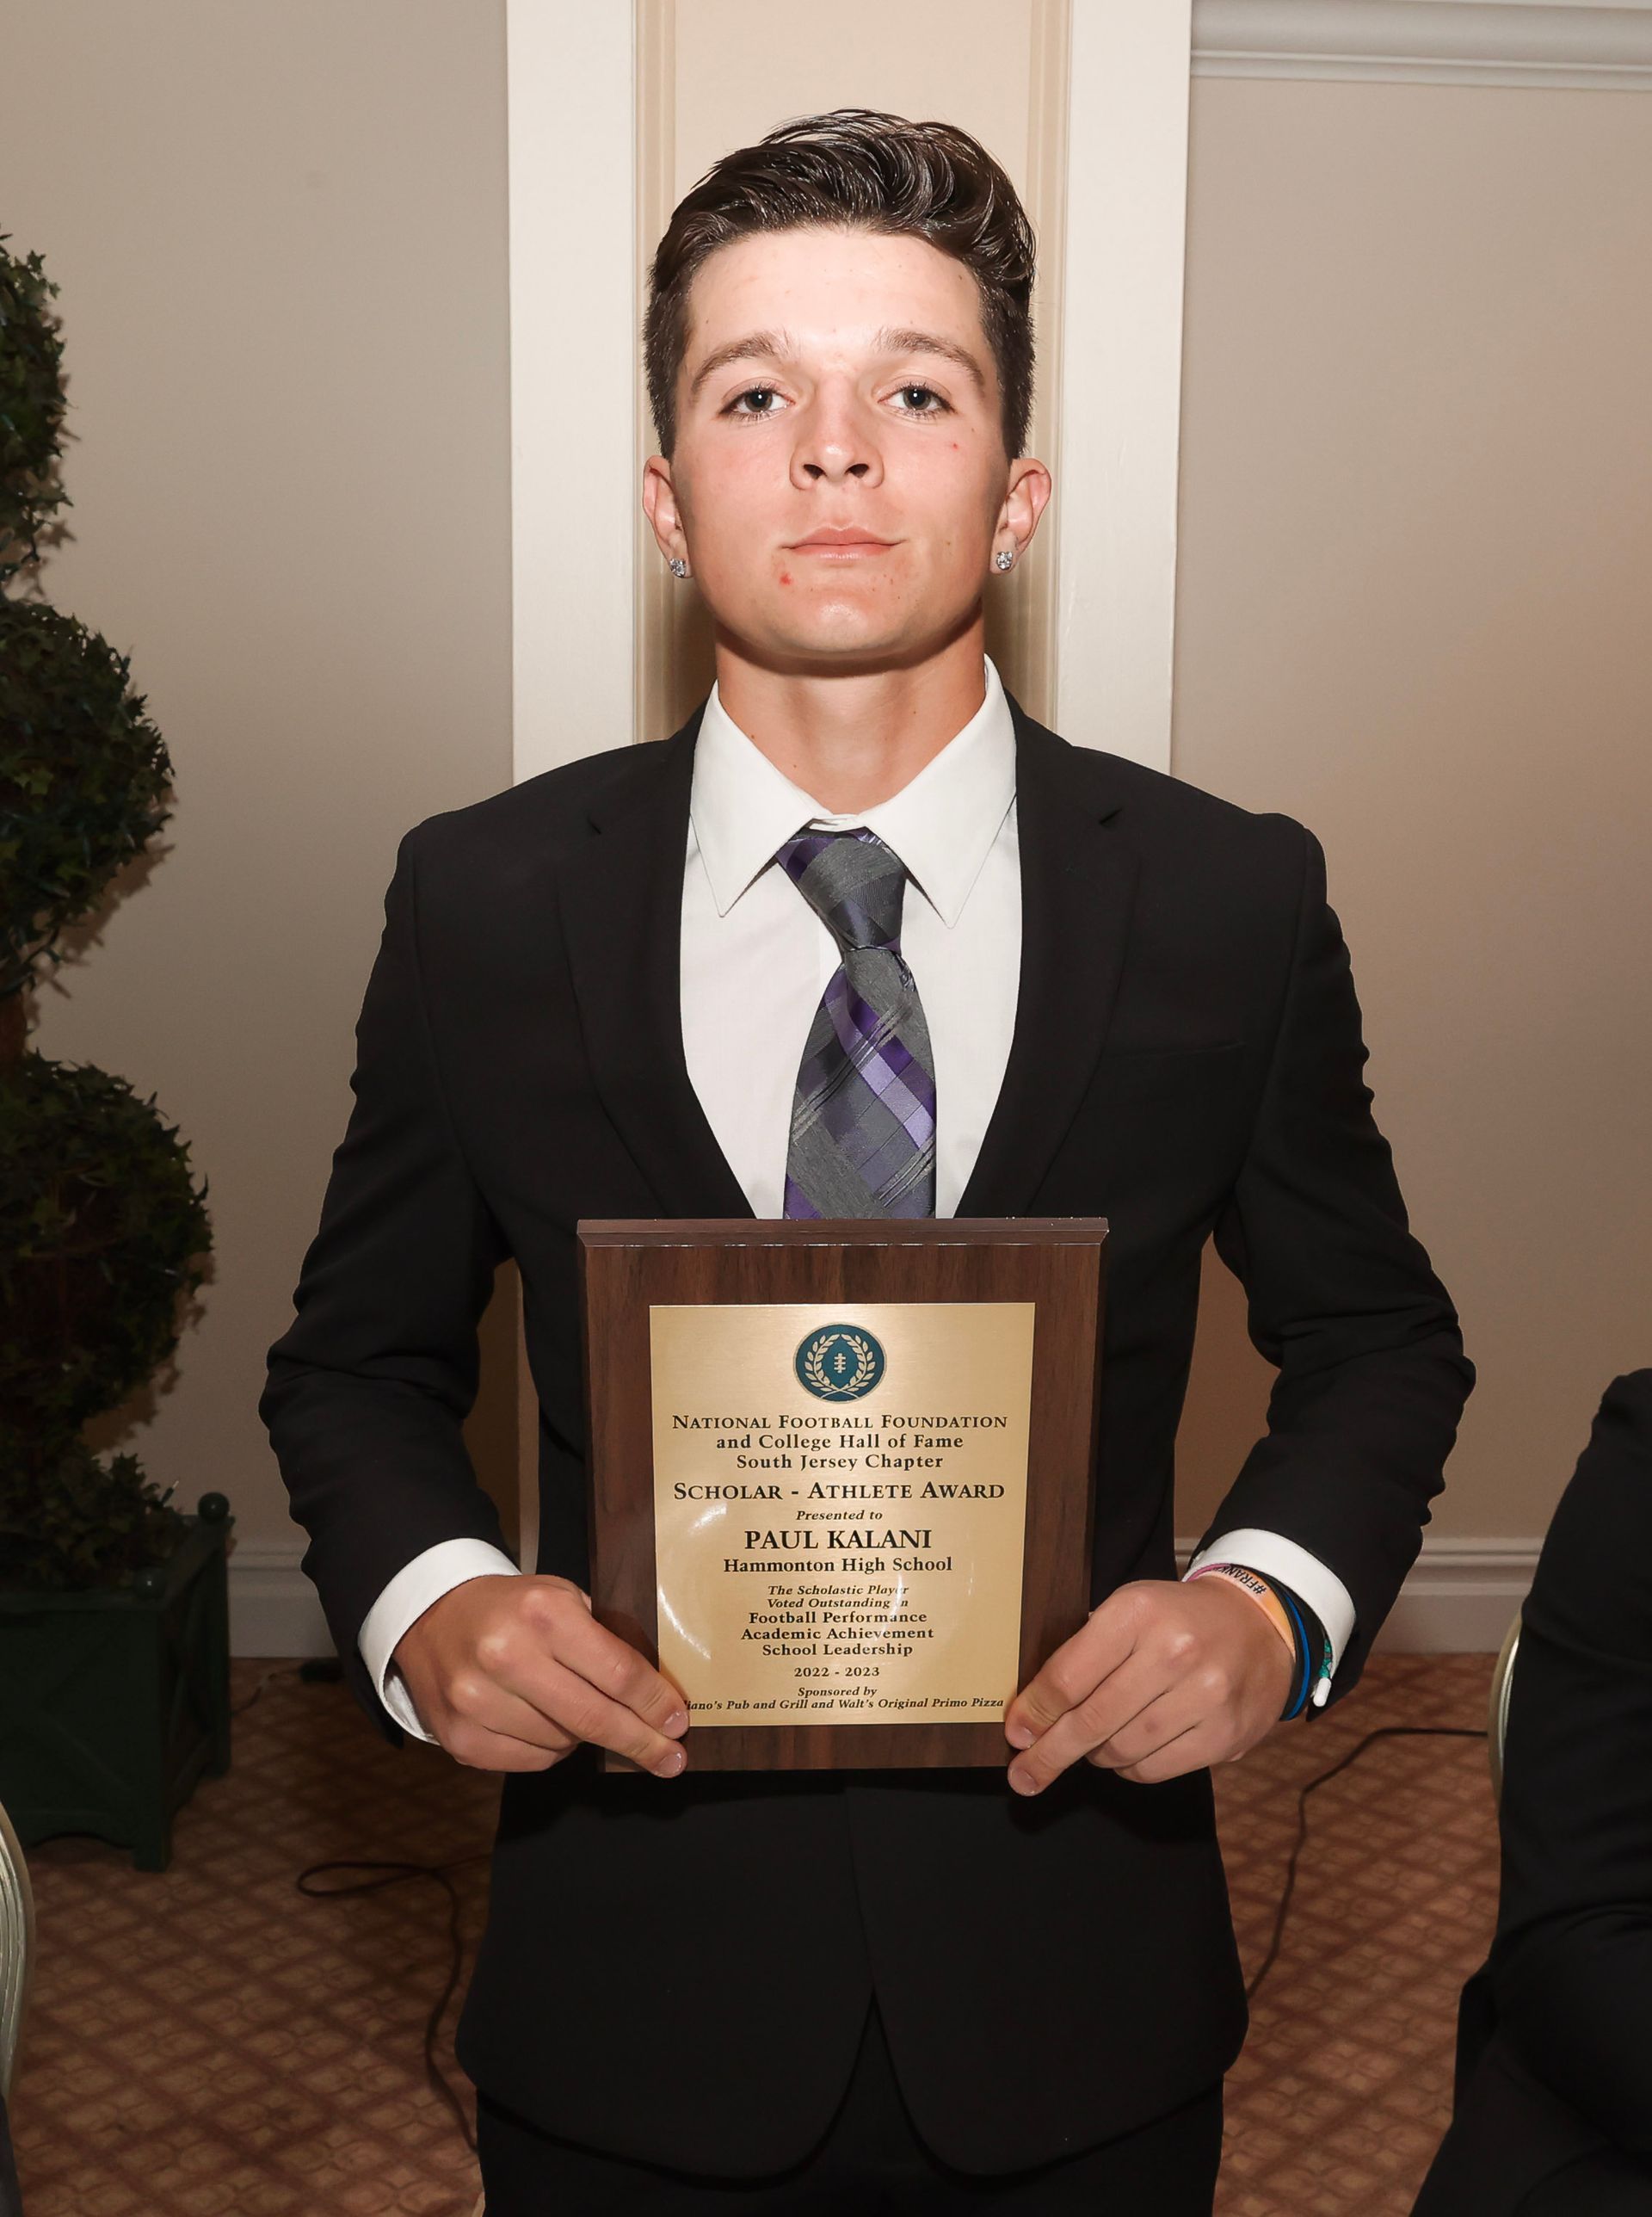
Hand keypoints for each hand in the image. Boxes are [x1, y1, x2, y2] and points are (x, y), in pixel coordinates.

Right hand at [391, 1573, 689, 1777]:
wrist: (433, 1617)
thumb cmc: (512, 1609)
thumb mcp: (562, 1600)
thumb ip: (603, 1642)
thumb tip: (655, 1697)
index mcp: (543, 1614)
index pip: (617, 1672)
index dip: (654, 1702)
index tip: (678, 1722)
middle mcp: (507, 1657)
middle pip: (595, 1718)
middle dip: (642, 1742)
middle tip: (671, 1760)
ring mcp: (478, 1702)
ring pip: (564, 1744)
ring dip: (585, 1737)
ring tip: (578, 1712)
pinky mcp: (461, 1738)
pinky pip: (531, 1762)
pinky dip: (549, 1749)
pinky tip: (543, 1723)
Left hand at [1002, 1575, 1295, 1792]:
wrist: (1261, 1627)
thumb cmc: (1179, 1620)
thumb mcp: (1131, 1610)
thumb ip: (1086, 1651)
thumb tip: (1035, 1710)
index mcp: (1138, 1612)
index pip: (1070, 1675)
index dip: (1036, 1711)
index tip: (1017, 1734)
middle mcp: (1173, 1652)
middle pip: (1092, 1720)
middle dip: (1050, 1753)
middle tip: (1025, 1775)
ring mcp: (1204, 1696)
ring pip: (1121, 1750)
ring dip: (1094, 1756)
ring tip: (1088, 1749)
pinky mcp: (1224, 1734)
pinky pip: (1155, 1769)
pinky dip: (1129, 1768)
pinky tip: (1126, 1754)